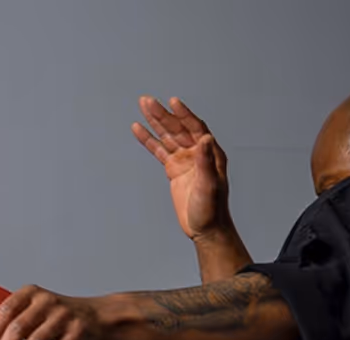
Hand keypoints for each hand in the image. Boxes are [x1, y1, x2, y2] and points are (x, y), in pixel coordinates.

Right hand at [132, 97, 231, 240]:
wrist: (205, 229)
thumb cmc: (211, 209)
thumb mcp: (209, 186)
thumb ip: (206, 162)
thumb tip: (205, 138)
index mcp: (210, 153)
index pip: (195, 128)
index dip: (184, 114)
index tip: (172, 101)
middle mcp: (198, 152)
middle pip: (178, 128)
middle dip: (162, 114)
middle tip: (146, 100)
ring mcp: (185, 159)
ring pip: (167, 136)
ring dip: (155, 121)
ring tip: (142, 105)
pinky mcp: (174, 169)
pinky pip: (159, 151)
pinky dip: (149, 140)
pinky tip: (138, 129)